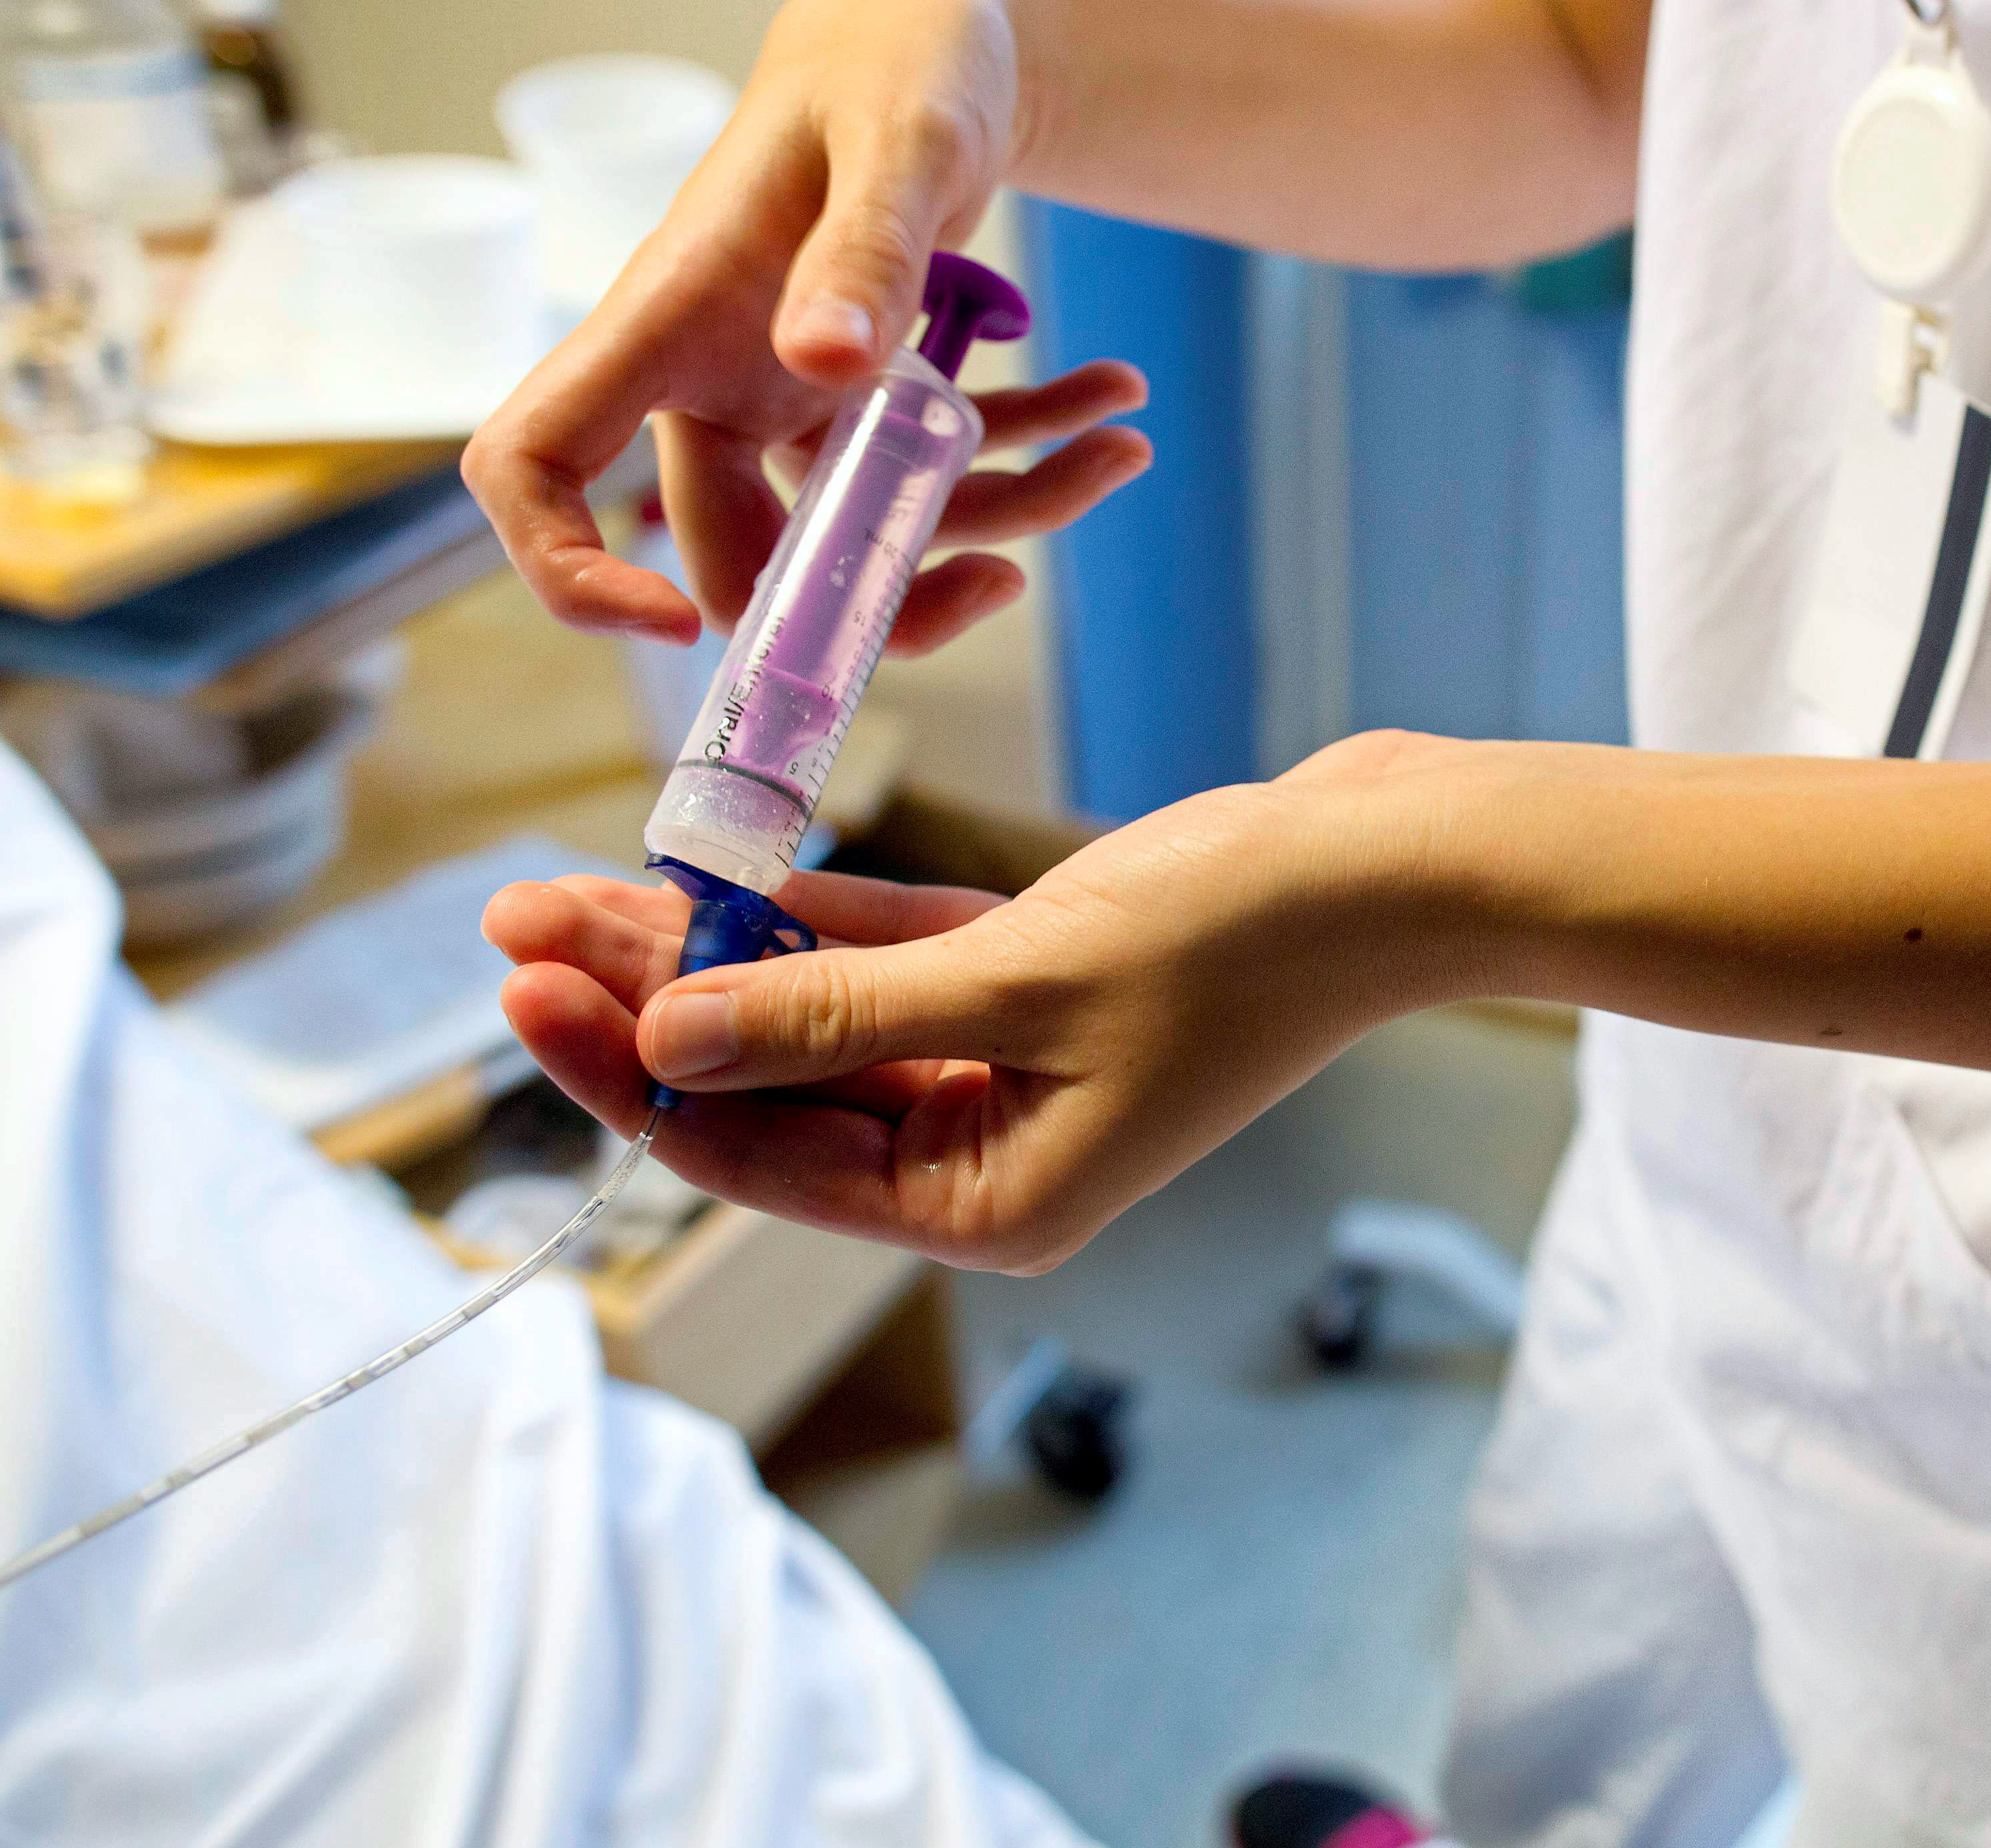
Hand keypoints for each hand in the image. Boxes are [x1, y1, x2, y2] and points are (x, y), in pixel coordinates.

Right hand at [461, 0, 1151, 655]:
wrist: (943, 30)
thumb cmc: (899, 57)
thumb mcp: (899, 136)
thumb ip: (865, 243)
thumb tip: (822, 364)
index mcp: (663, 317)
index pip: (533, 464)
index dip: (570, 569)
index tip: (678, 626)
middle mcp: (710, 375)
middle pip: (741, 556)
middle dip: (868, 602)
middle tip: (1002, 580)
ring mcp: (786, 395)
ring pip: (870, 528)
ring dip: (1006, 513)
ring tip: (1124, 446)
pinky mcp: (864, 394)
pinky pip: (939, 467)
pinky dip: (1035, 448)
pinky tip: (1117, 399)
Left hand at [483, 748, 1491, 1270]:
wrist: (1399, 867)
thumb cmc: (1245, 938)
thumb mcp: (1024, 978)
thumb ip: (837, 1011)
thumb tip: (666, 1036)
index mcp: (989, 1202)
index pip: (763, 1157)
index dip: (633, 1073)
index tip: (527, 989)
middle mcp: (986, 1151)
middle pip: (770, 1085)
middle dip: (643, 1001)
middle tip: (513, 922)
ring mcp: (1011, 1065)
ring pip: (814, 1014)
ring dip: (706, 949)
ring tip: (570, 886)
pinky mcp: (1035, 980)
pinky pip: (887, 960)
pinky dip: (808, 919)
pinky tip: (712, 870)